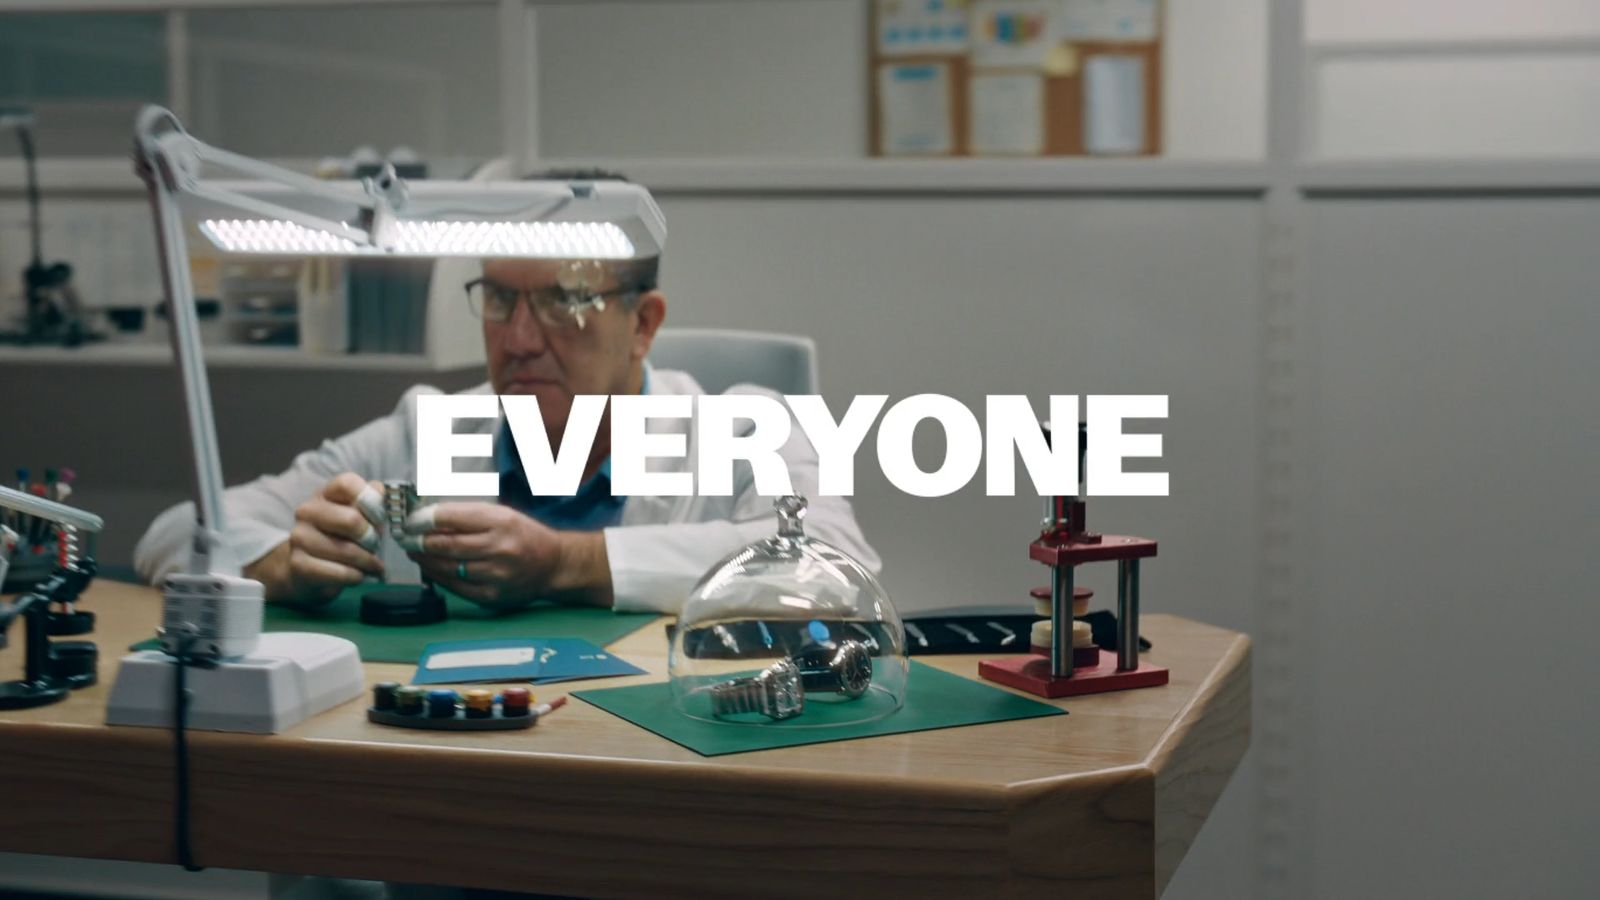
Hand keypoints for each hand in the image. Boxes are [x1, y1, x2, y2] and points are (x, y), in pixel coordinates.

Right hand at [255, 472, 384, 604]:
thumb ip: (373, 502)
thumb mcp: (359, 515)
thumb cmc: (342, 536)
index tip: (380, 518)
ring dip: (367, 562)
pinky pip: (337, 572)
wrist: (308, 568)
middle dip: (372, 538)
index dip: (371, 501)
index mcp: (326, 493)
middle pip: (351, 520)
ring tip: (374, 566)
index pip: (347, 483)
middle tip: (377, 546)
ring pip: (345, 550)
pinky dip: (355, 577)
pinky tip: (360, 576)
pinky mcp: (298, 563)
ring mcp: (300, 537)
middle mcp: (308, 511)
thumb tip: (382, 494)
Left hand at [408, 503, 610, 609]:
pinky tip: (429, 568)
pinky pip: (455, 586)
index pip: (451, 517)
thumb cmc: (522, 535)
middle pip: (446, 544)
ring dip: (424, 559)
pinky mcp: (491, 595)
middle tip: (404, 537)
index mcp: (500, 521)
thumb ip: (466, 515)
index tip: (410, 520)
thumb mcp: (500, 514)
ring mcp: (495, 574)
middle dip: (418, 541)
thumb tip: (427, 518)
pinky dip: (437, 576)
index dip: (424, 519)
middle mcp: (499, 548)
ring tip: (413, 551)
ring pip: (446, 567)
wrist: (553, 564)